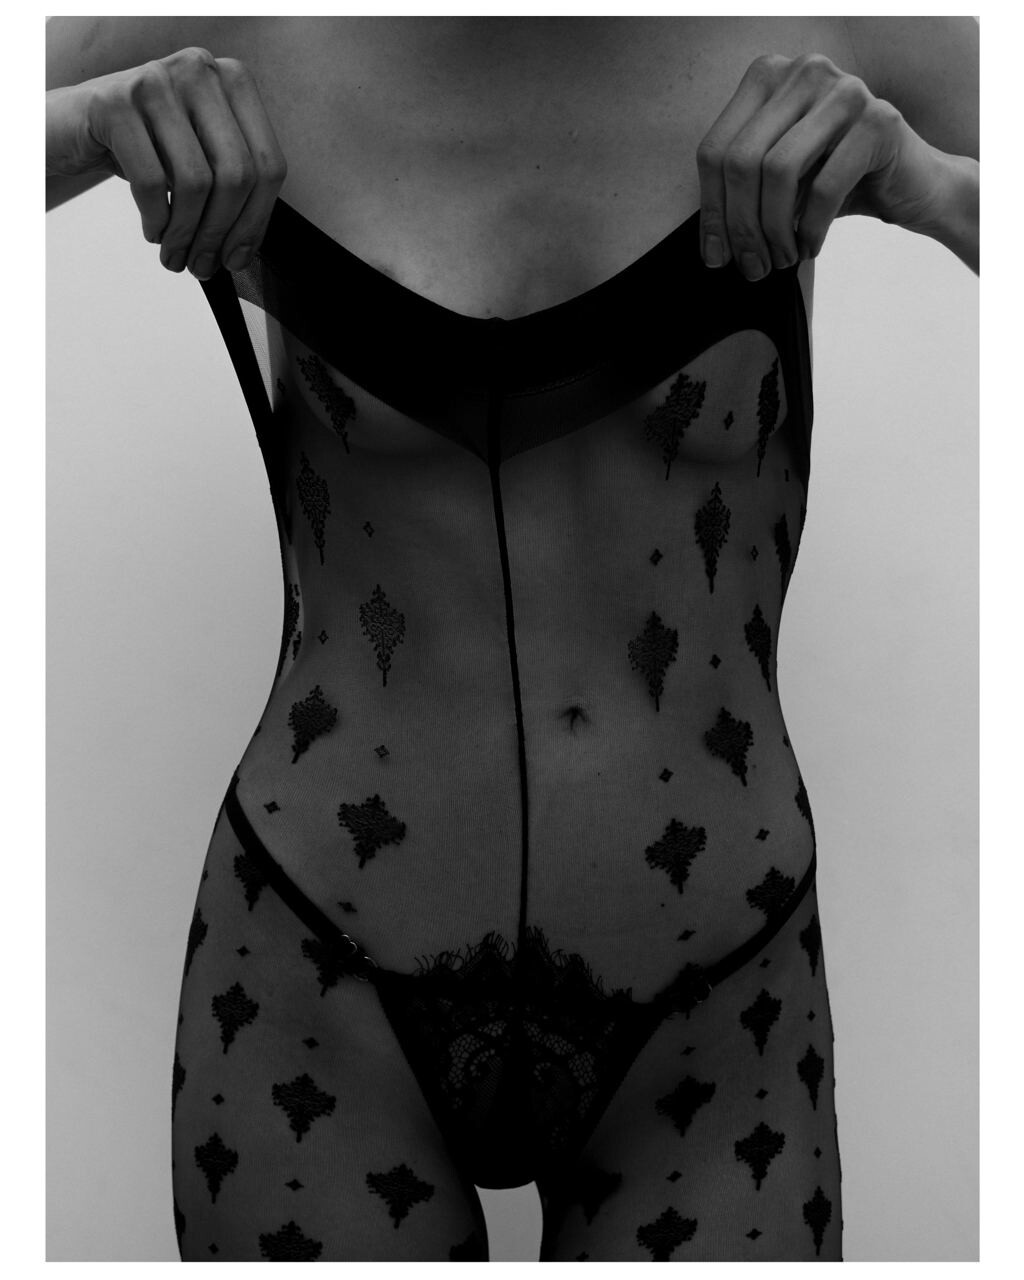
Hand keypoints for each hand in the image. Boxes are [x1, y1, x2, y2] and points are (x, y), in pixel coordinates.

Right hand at [46, 46, 286, 277]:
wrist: (71, 126)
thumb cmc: (145, 145)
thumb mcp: (198, 157)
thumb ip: (232, 187)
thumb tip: (245, 250)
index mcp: (233, 83)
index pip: (268, 164)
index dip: (256, 222)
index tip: (236, 258)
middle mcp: (200, 72)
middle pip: (237, 175)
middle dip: (220, 234)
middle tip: (203, 265)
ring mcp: (157, 81)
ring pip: (195, 182)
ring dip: (186, 234)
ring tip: (176, 254)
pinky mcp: (115, 102)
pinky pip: (152, 182)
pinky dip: (156, 220)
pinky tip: (154, 232)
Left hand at [696, 52, 947, 279]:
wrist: (913, 186)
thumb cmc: (836, 183)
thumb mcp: (777, 184)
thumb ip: (740, 195)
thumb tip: (711, 248)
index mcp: (768, 78)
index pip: (715, 149)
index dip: (710, 211)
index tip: (716, 257)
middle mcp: (803, 72)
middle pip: (742, 161)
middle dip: (740, 226)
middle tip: (751, 267)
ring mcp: (843, 91)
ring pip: (778, 171)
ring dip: (774, 231)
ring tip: (780, 260)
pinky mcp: (878, 120)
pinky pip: (824, 187)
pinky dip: (810, 229)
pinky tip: (808, 249)